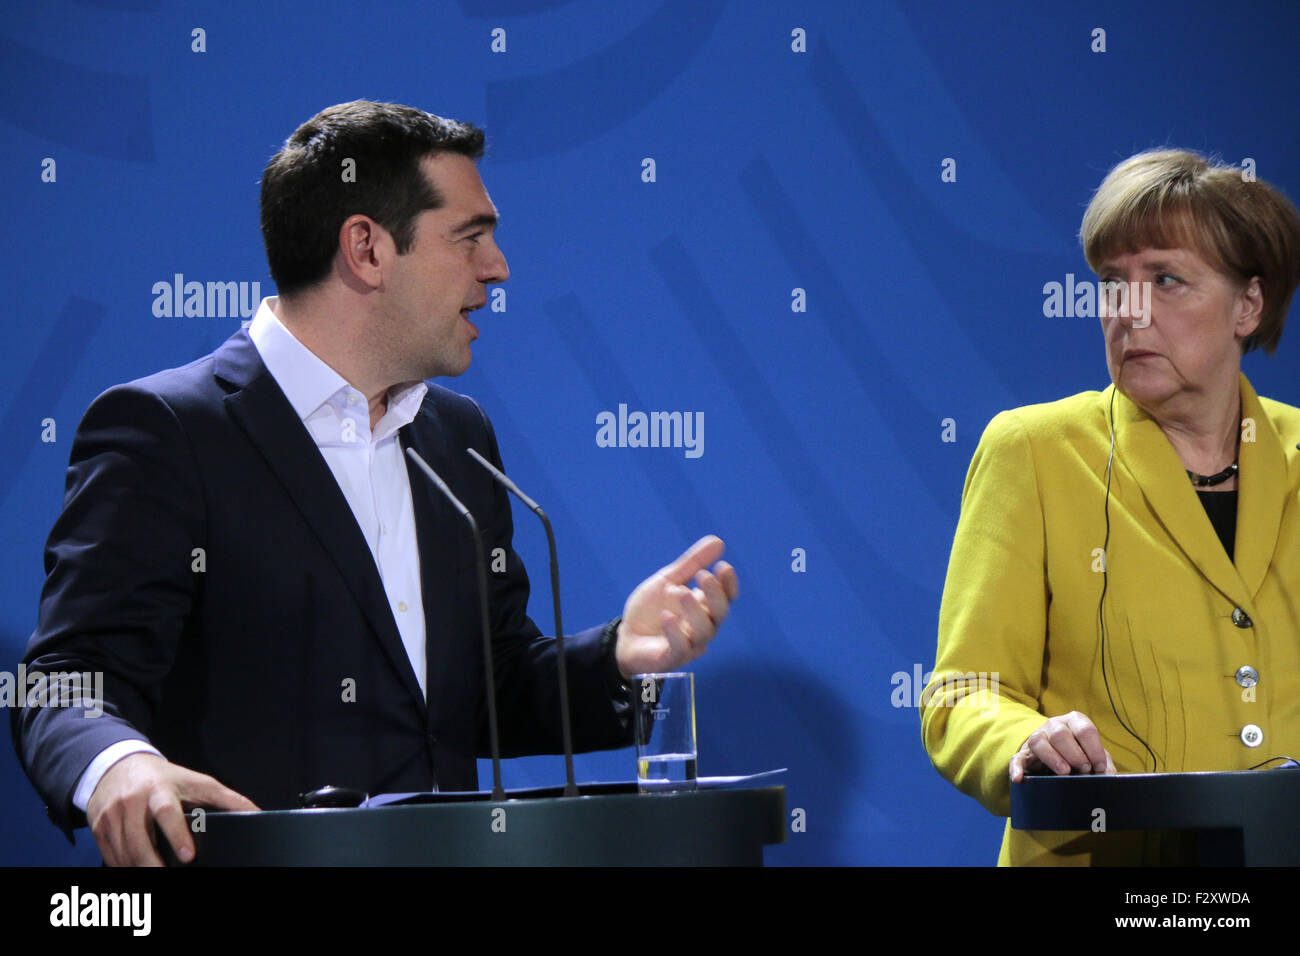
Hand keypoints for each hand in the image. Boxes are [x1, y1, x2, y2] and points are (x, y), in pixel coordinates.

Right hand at [86, 752, 259, 865]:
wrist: (116, 766)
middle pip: (139, 840)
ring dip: (138, 869)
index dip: (177, 835)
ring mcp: (112, 815)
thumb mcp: (196, 781)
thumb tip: (256, 813)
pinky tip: (136, 871)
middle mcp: (132, 802)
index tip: (189, 856)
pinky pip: (110, 855)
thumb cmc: (164, 778)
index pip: (167, 812)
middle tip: (166, 877)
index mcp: (159, 789)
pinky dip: (123, 867)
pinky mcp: (98, 828)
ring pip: (123, 853)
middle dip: (152, 864)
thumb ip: (226, 798)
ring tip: (155, 877)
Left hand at [615, 535, 738, 679]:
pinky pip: (680, 648)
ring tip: (679, 592)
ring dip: (694, 611)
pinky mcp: (671, 658)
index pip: (726, 597)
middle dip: (714, 594)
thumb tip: (718, 541)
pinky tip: (666, 616)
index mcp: (704, 607)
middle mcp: (702, 627)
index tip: (723, 566)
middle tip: (703, 576)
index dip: (729, 583)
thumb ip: (691, 564)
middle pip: (719, 614)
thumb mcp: (667, 581)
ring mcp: (689, 644)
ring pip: (703, 631)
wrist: (624, 636)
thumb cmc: (650, 611)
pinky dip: (675, 632)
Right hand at [1009, 711, 1116, 782]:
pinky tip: (1019, 779)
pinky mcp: (1024, 752)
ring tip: (1065, 772)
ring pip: (1038, 741)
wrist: (1058, 755)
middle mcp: (1054, 725)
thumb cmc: (1080, 755)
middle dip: (1075, 754)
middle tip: (1083, 769)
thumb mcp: (1094, 756)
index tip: (1099, 767)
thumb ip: (1104, 765)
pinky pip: (1017, 757)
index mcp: (1075, 721)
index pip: (1085, 730)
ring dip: (1053, 758)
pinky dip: (1017, 768)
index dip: (1094, 750)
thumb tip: (1109, 777)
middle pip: (1060, 734)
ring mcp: (1037, 736)